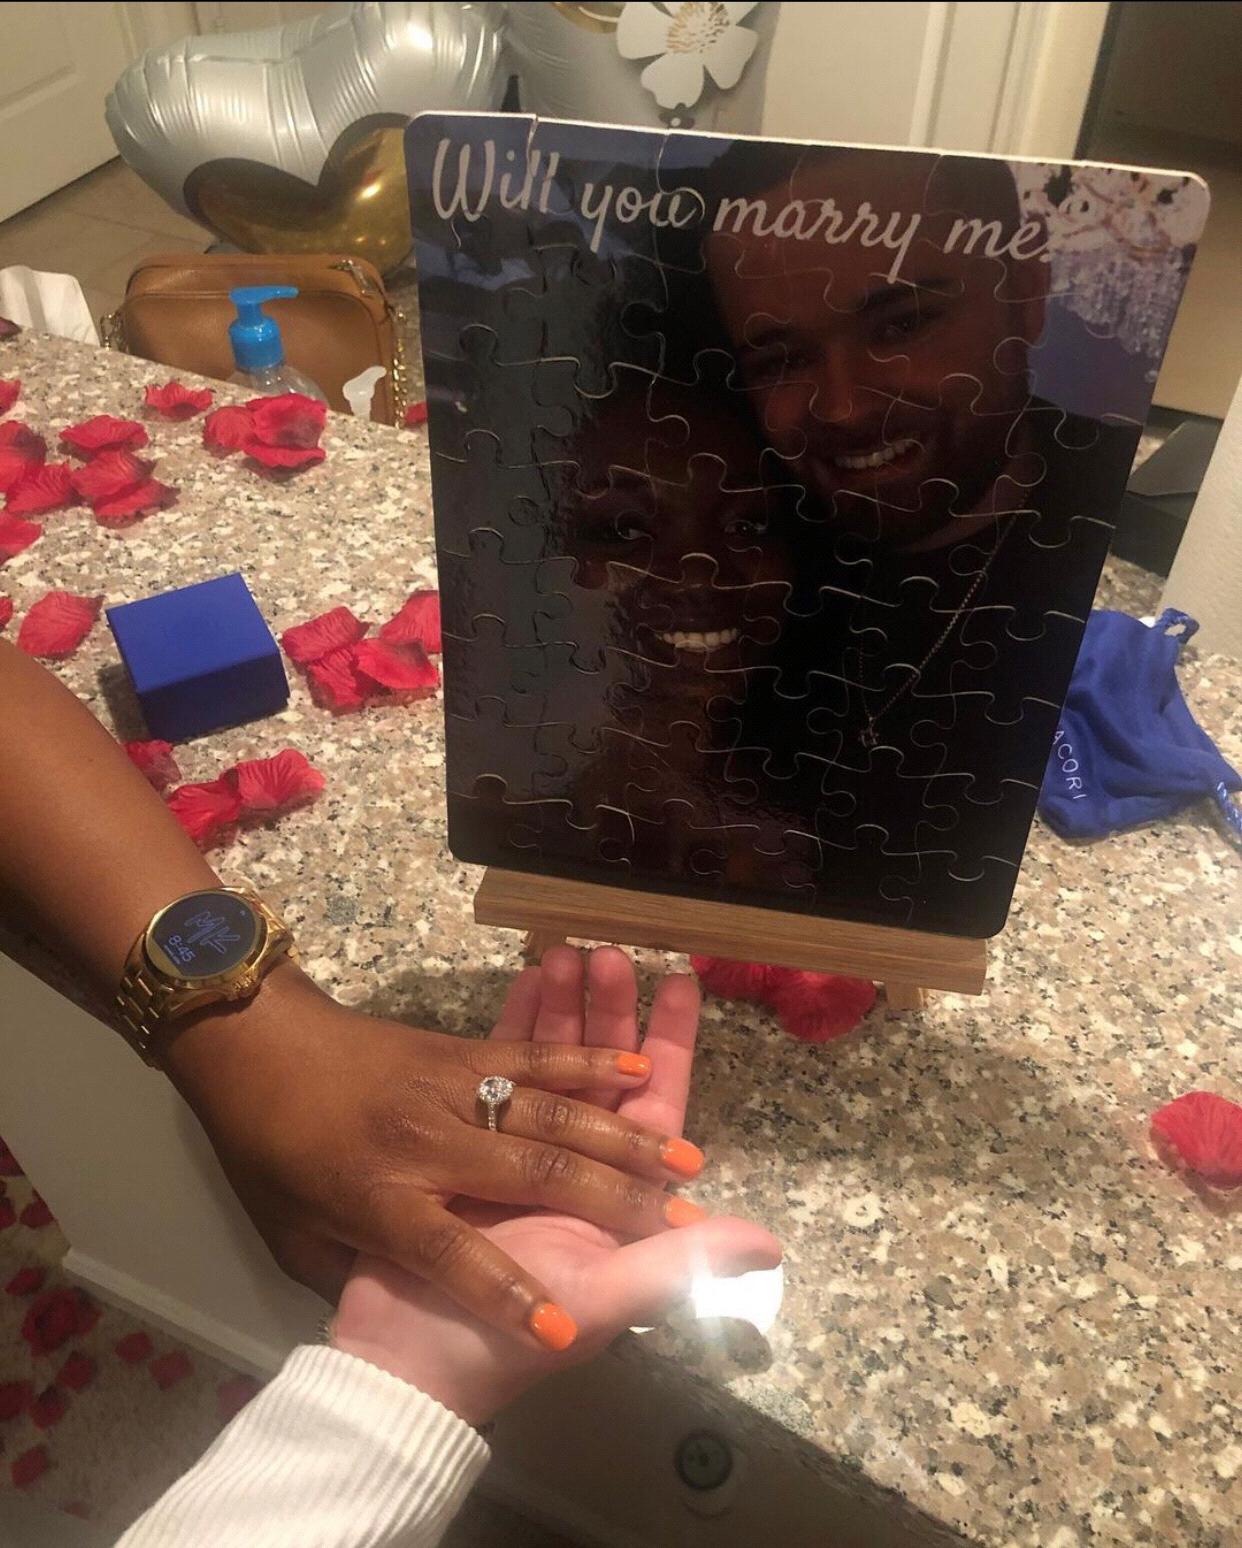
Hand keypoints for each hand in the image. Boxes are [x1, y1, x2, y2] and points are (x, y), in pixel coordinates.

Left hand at [162, 953, 716, 1349]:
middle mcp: (424, 1143)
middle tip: (681, 1226)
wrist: (252, 1041)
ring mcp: (448, 1086)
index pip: (453, 1257)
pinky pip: (534, 1056)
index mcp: (378, 1201)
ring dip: (623, 1134)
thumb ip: (364, 1272)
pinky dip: (589, 1062)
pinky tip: (639, 1069)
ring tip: (683, 1156)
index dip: (506, 1295)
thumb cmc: (268, 1150)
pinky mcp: (458, 1047)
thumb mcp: (295, 1237)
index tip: (560, 1333)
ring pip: (549, 1112)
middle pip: (533, 1175)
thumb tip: (431, 1295)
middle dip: (613, 1203)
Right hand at [332, 948, 781, 1422]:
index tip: (680, 984)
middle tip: (612, 954)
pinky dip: (512, 1032)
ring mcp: (513, 1157)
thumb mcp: (601, 1301)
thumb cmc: (502, 1345)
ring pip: (547, 1068)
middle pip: (600, 1079)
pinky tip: (522, 981)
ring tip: (566, 951)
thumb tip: (769, 1246)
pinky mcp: (458, 1149)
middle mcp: (569, 1173)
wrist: (396, 1368)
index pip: (654, 1111)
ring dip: (562, 1010)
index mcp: (609, 1203)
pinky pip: (494, 1078)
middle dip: (609, 1014)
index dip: (667, 1049)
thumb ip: (677, 1268)